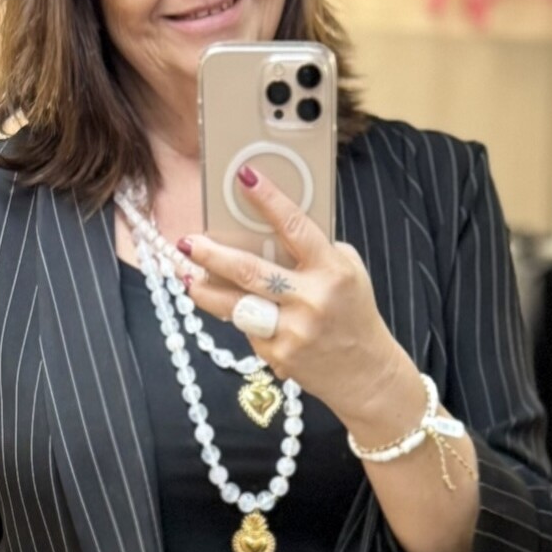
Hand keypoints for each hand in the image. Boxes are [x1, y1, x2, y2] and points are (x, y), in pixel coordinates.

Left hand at [180, 167, 404, 427]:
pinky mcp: (278, 357)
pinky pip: (248, 331)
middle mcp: (310, 299)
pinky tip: (238, 312)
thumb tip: (269, 229)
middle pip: (250, 271)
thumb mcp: (348, 272)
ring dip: (206, 292)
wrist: (366, 374)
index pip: (295, 227)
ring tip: (186, 278)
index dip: (268, 200)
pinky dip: (241, 319)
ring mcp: (292, 331)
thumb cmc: (354, 313)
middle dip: (213, 255)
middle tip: (187, 242)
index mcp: (331, 270)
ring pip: (236, 307)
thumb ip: (314, 251)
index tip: (244, 177)